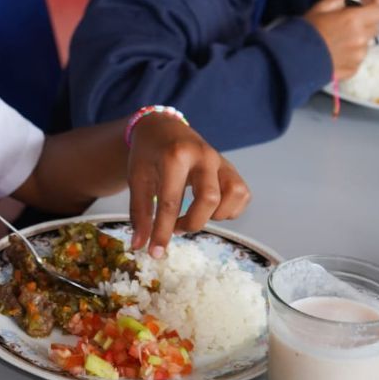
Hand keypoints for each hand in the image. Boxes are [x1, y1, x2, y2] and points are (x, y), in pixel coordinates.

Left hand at [126, 115, 249, 257]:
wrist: (161, 126)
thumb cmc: (148, 154)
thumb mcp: (137, 179)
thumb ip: (139, 213)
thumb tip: (140, 246)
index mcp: (175, 156)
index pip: (170, 201)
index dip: (163, 232)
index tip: (155, 253)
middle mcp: (204, 155)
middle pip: (209, 199)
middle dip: (192, 223)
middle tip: (176, 226)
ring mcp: (221, 160)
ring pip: (234, 194)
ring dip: (216, 215)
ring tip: (196, 214)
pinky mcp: (230, 167)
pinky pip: (242, 194)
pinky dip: (230, 209)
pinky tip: (210, 209)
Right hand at [305, 0, 378, 78]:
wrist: (294, 58)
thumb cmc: (307, 29)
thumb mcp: (321, 7)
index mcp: (354, 19)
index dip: (374, 10)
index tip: (364, 11)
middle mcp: (361, 38)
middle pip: (375, 27)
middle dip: (366, 25)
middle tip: (345, 27)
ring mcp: (359, 55)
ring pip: (368, 44)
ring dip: (358, 41)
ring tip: (337, 42)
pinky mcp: (354, 68)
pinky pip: (359, 58)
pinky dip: (351, 56)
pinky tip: (335, 54)